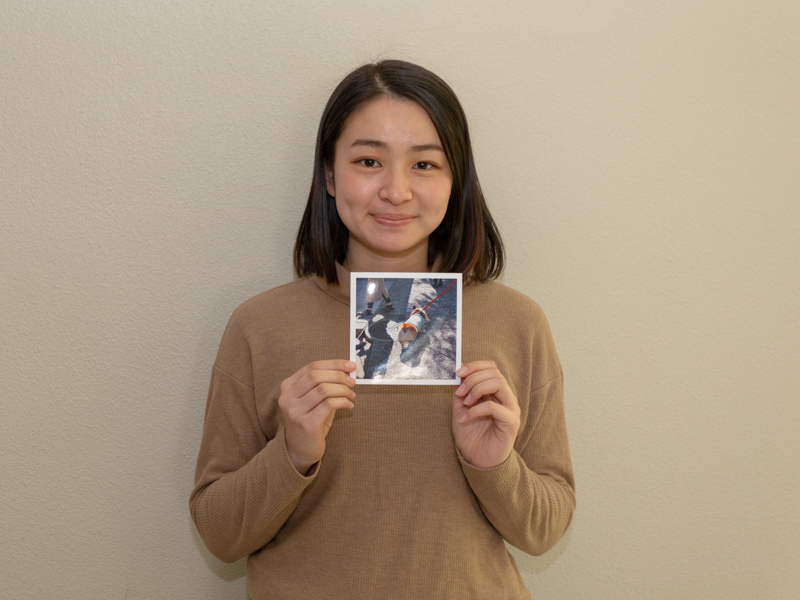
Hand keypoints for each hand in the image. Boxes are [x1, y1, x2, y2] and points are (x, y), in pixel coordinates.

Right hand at [278, 360, 355, 474]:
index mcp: (288, 386)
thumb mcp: (314, 399)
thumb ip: (325, 383)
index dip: (334, 364)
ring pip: (323, 389)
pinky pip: (329, 404)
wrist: (300, 450)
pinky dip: (343, 402)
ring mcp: (295, 411)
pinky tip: (349, 405)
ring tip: (351, 395)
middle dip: (338, 376)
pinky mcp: (306, 424)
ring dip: (342, 390)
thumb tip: (348, 370)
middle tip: (352, 382)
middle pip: (316, 376)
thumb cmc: (311, 420)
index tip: (351, 365)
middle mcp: (287, 397)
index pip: (312, 367)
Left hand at [452, 361, 520, 468]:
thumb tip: (457, 371)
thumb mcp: (461, 408)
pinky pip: (495, 407)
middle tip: (459, 393)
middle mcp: (506, 398)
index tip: (458, 372)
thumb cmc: (471, 435)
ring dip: (477, 390)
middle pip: (494, 373)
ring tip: (465, 403)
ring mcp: (511, 409)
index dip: (475, 366)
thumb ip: (460, 390)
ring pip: (499, 384)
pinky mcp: (511, 422)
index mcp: (496, 392)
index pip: (491, 368)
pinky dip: (476, 410)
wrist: (478, 460)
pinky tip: (465, 418)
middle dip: (473, 379)